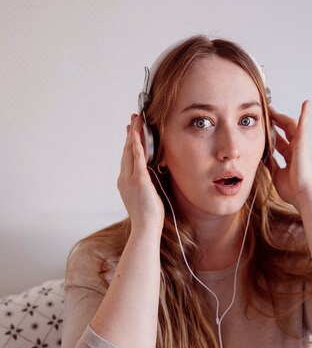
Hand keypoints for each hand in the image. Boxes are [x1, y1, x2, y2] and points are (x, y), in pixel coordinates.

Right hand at [117, 114, 164, 233]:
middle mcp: (124, 178)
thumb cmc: (148, 216)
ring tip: (137, 120)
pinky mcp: (139, 180)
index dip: (129, 143)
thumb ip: (146, 182)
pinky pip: (137, 158)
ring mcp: (130, 179)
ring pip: (130, 151)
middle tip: (133, 119)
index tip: (130, 131)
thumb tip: (151, 174)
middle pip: (126, 151)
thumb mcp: (146, 195)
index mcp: (125, 182)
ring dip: (134, 134)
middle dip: (130, 134)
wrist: (146, 228)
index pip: (127, 158)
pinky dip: (137, 144)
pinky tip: (138, 134)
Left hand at [266, 101, 311, 209]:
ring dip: (282, 116)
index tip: (263, 125)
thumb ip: (270, 163)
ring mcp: (300, 146)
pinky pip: (304, 127)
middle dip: (275, 120)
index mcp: (289, 157)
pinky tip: (306, 104)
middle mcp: (295, 150)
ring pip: (291, 126)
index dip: (271, 132)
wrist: (301, 195)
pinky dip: (305, 115)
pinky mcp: (303, 144)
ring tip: (272, 108)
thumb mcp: (275, 173)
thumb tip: (260, 156)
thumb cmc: (291, 189)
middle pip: (284, 130)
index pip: (279, 140)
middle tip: (266, 111)